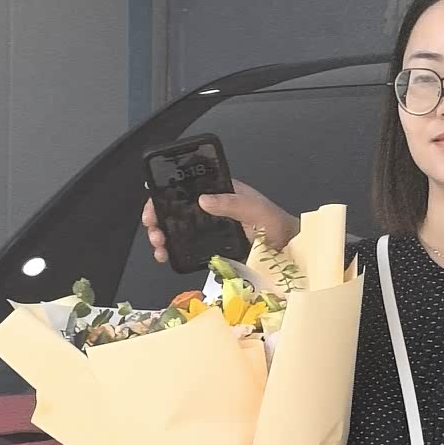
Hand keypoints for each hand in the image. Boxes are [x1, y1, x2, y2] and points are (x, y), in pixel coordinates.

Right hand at [137, 180, 297, 267]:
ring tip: (159, 247)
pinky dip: (173, 250)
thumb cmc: (275, 224)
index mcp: (219, 192)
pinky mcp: (211, 246)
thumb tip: (202, 200)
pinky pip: (187, 246)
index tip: (154, 208)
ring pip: (176, 228)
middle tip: (154, 232)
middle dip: (158, 219)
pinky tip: (167, 256)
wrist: (289, 250)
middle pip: (175, 209)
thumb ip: (231, 203)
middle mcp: (210, 208)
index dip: (164, 195)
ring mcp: (209, 227)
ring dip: (162, 236)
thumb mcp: (255, 209)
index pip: (185, 188)